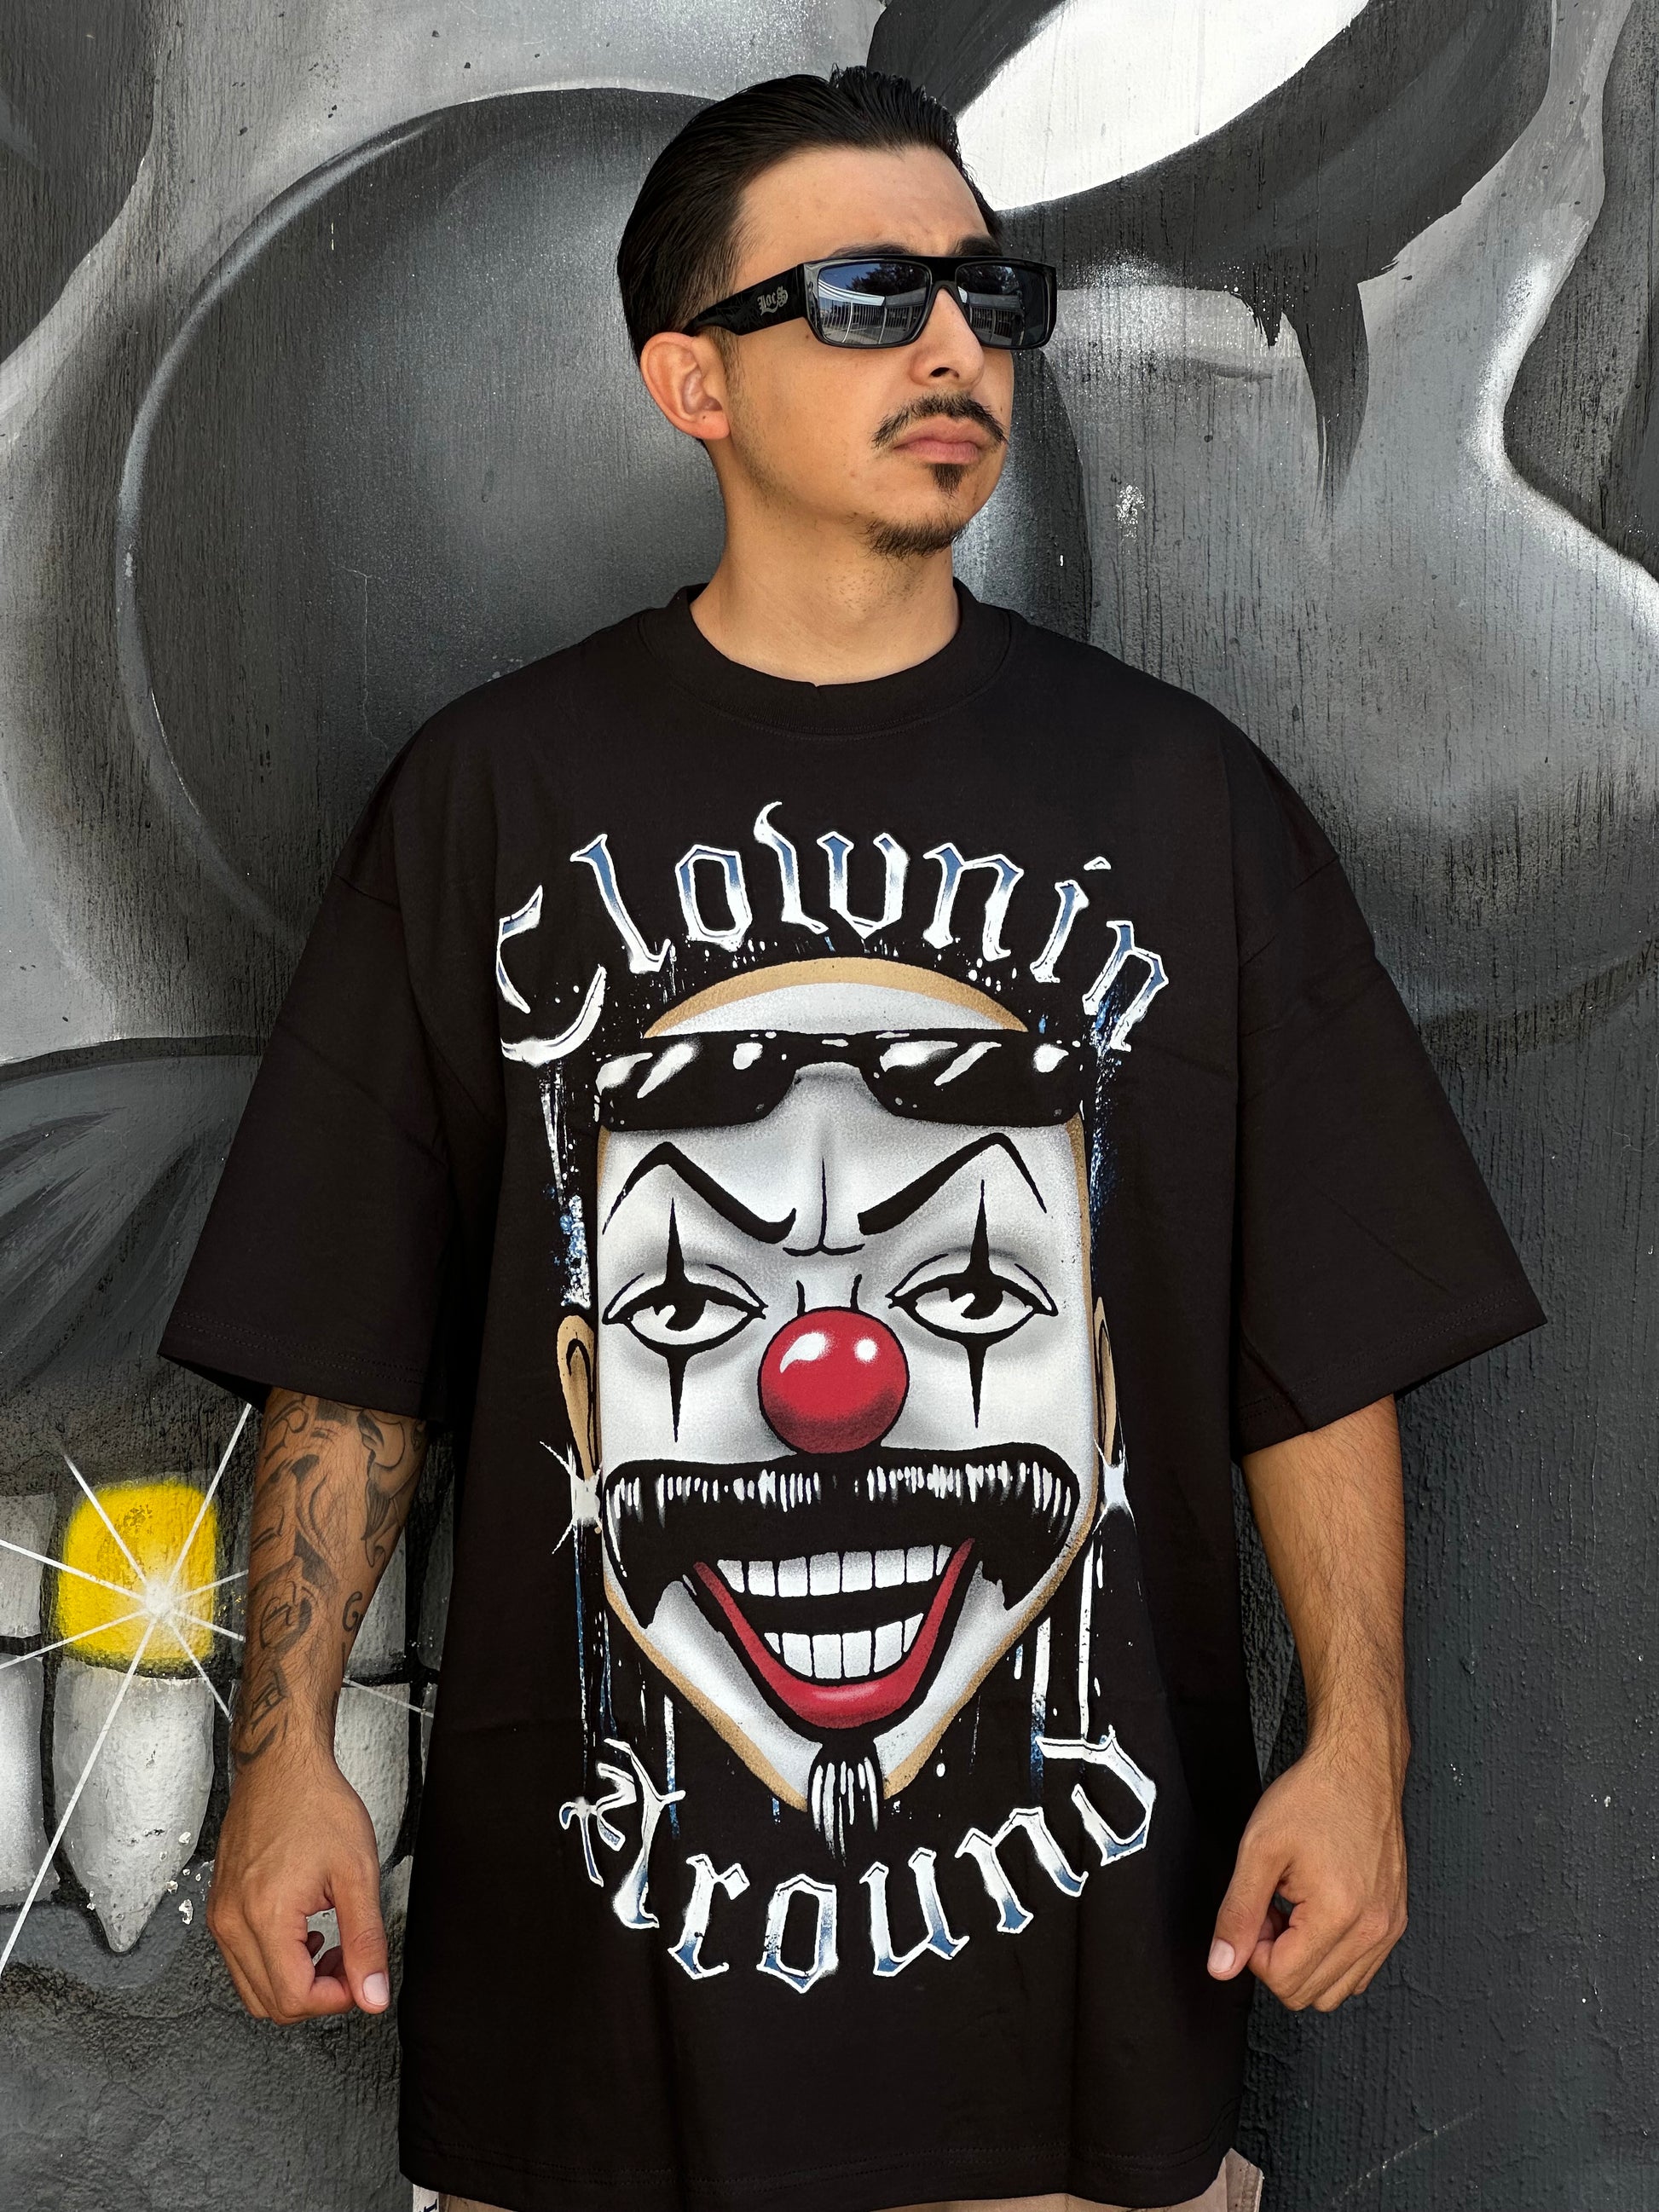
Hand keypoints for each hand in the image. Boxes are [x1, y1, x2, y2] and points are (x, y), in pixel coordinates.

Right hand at [207, 1741, 389, 2023]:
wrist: (281, 1768)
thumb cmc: (316, 1805)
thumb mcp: (357, 1872)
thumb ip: (366, 1940)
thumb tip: (373, 1994)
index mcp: (265, 1916)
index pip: (293, 1998)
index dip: (335, 1999)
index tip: (360, 1978)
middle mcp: (232, 1922)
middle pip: (270, 2003)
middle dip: (317, 1995)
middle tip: (350, 1962)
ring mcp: (221, 1917)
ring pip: (253, 1990)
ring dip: (296, 1983)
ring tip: (331, 1947)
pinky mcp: (220, 1909)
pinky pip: (242, 1963)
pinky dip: (275, 1965)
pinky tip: (305, 1935)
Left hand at [1206, 1726, 1407, 2011]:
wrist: (1358, 1767)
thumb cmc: (1313, 1797)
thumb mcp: (1259, 1849)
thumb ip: (1237, 1913)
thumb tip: (1222, 1964)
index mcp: (1339, 1914)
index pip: (1284, 1982)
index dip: (1254, 1952)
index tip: (1254, 1913)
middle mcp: (1372, 1930)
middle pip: (1309, 1994)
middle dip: (1278, 1958)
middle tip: (1271, 1908)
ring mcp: (1388, 1928)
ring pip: (1335, 1991)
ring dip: (1304, 1960)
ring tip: (1293, 1909)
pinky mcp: (1394, 1922)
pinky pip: (1358, 1971)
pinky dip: (1330, 1954)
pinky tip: (1316, 1913)